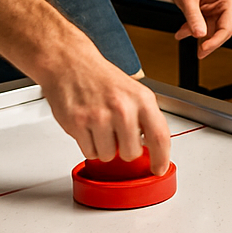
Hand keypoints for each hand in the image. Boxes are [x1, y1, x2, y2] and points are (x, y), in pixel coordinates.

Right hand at [39, 47, 171, 173]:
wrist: (70, 63)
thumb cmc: (101, 78)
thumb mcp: (134, 92)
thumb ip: (145, 118)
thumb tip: (152, 148)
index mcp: (142, 99)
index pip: (159, 137)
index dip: (161, 158)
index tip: (158, 169)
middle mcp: (122, 108)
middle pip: (131, 153)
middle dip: (124, 150)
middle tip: (117, 135)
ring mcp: (99, 116)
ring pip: (108, 156)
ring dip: (104, 148)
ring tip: (100, 127)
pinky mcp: (77, 123)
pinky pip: (89, 153)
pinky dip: (88, 145)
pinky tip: (88, 127)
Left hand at [171, 0, 231, 57]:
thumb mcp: (187, 0)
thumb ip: (194, 18)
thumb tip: (200, 34)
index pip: (227, 28)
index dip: (215, 42)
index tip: (203, 50)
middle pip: (224, 32)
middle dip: (208, 40)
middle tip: (197, 51)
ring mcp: (227, 9)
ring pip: (216, 32)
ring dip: (199, 34)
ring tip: (183, 32)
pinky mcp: (219, 13)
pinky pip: (211, 28)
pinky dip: (198, 30)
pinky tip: (185, 30)